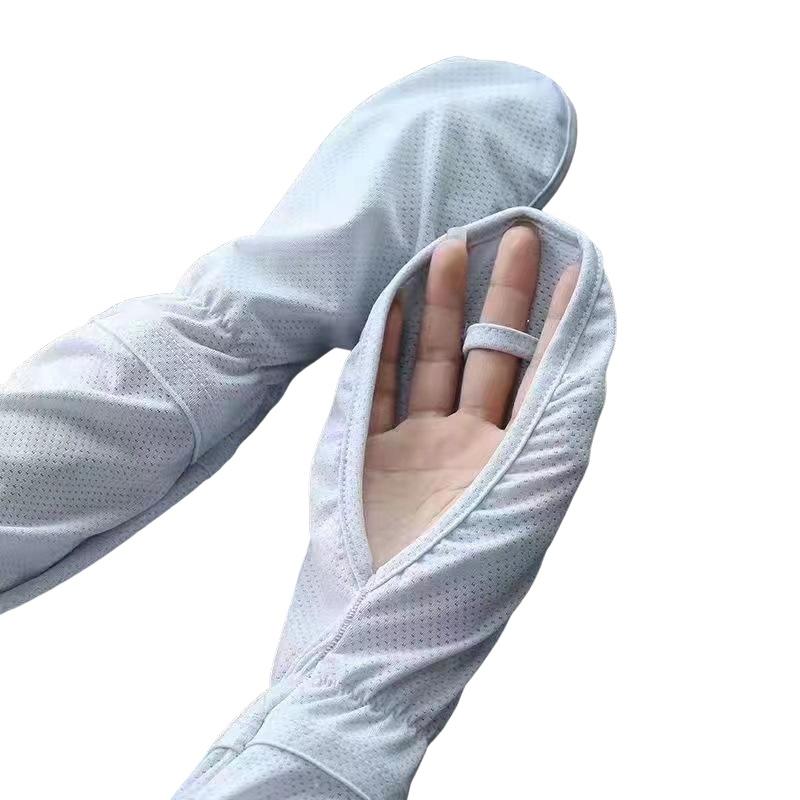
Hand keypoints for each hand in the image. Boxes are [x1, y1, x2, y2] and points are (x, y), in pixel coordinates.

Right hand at [364, 224, 578, 566]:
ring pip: (429, 363)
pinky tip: (393, 301)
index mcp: (514, 462)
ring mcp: (416, 449)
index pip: (542, 375)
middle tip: (517, 234)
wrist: (378, 627)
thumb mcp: (529, 493)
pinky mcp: (368, 454)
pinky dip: (383, 344)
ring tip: (449, 247)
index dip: (558, 323)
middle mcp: (469, 449)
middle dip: (503, 297)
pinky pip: (376, 387)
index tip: (574, 268)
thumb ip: (554, 420)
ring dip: (438, 307)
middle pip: (489, 358)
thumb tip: (584, 353)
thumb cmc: (463, 573)